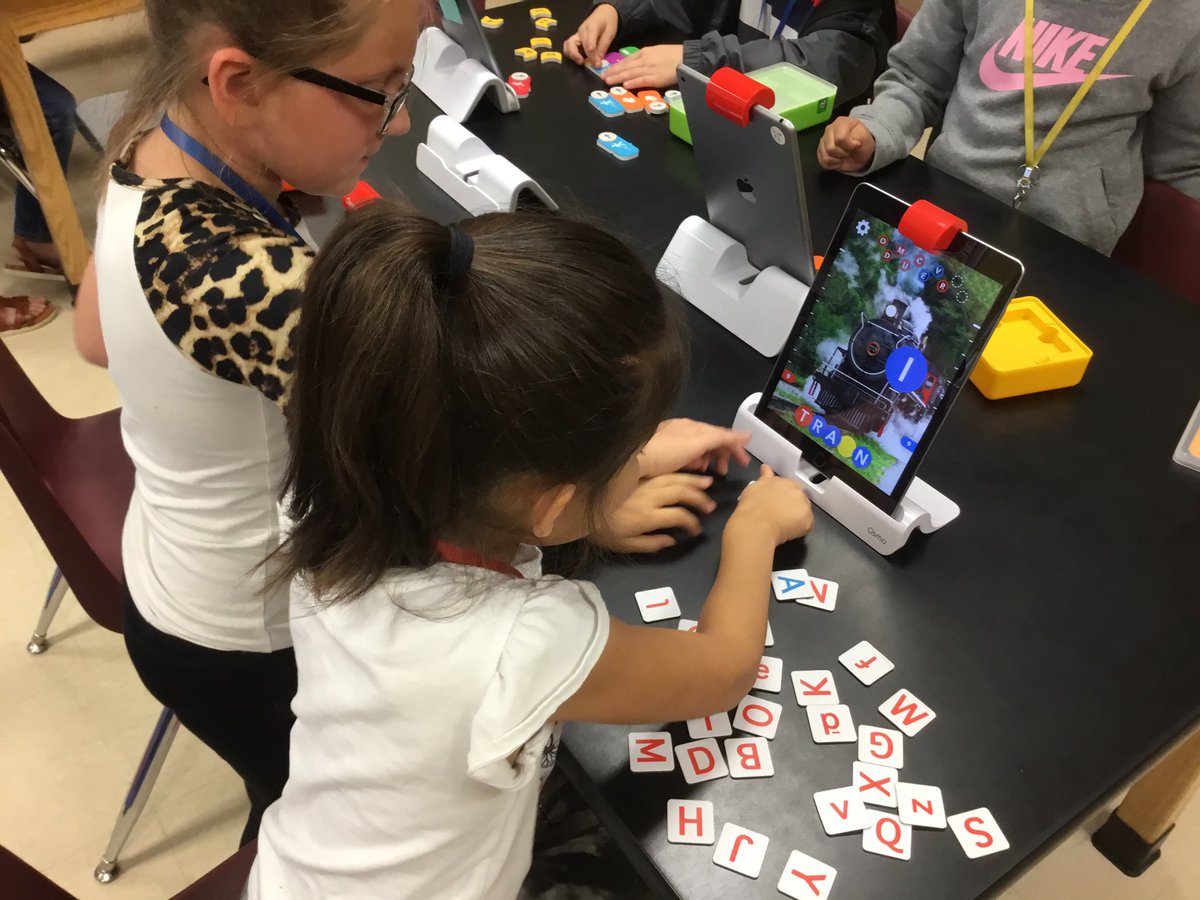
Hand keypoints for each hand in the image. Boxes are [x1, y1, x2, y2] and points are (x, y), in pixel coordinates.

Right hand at [564, 4, 618, 66]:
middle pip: (575, 44)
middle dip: (579, 56)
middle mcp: (581, 31)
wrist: (603, 13)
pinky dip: (571, 54)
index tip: (598, 65)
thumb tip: (598, 60)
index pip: (589, 44)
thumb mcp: (610, 33)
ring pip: (568, 45)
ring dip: (572, 55)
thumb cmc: (608, 22)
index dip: (593, 57)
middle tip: (586, 64)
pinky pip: (569, 46)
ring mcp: (576, 34)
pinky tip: (579, 59)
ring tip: (581, 62)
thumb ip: (603, 46)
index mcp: (591, 27)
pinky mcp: (575, 38)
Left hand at [594, 473, 717, 552]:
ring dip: (693, 480)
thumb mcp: (625, 545)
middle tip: (711, 506)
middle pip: (681, 492)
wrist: (577, 508)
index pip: (679, 516)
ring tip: (708, 483)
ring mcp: (643, 483)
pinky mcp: (638, 476)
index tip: (697, 530)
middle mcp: (649, 496)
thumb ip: (651, 544)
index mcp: (647, 516)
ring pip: (674, 478)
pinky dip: (678, 472)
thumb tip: (672, 540)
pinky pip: (663, 472)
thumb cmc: (601, 531)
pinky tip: (685, 473)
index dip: (692, 523)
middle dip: (699, 498)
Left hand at [603, 45, 683, 89]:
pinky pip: (642, 80)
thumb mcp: (656, 52)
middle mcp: (645, 60)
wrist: (686, 58)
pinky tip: (625, 85)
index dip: (616, 66)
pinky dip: (633, 82)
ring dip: (618, 78)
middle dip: (613, 72)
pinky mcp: (656, 78)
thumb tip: (634, 65)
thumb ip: (645, 58)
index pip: (627, 60)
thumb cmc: (673, 56)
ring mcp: (650, 69)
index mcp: (645, 52)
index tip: (607, 70)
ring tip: (609, 81)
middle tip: (603, 77)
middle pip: (626, 66)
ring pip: (631, 73)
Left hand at [638, 418, 751, 478]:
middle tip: (724, 472)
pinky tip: (690, 470)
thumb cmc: (666, 452)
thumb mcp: (697, 443)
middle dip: (720, 455)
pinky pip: (685, 455)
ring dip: (707, 460)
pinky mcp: (662, 451)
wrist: (632, 460)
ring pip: (698, 449)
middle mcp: (683, 429)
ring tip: (705, 472)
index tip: (744, 464)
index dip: (735, 447)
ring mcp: (672, 439)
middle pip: (710, 441)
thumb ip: (721, 437)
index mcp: (692, 425)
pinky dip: (693, 462)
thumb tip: (747, 434)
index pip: (721, 433)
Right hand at [728, 465, 813, 545]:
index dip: (784, 496)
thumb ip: (764, 476)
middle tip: (779, 514)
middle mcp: (797, 491)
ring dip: (797, 516)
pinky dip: (800, 529)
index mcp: (785, 482)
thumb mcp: (756, 485)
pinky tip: (788, 531)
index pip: (790, 487)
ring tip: (783, 524)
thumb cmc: (752, 505)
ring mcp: (804, 505)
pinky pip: (807, 525)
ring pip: (804, 511)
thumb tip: (765, 467)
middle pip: (799, 498)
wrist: (756, 523)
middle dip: (792, 504)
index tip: (776, 503)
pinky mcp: (808, 520)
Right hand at [817, 116, 876, 172]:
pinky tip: (839, 160)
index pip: (840, 138)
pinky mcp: (820, 151)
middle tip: (849, 151)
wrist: (859, 149)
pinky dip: (833, 165)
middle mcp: (829, 130)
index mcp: (841, 122)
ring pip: (826, 157)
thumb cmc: (862, 141)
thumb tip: (852, 145)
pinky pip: (823, 162)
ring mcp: (823, 140)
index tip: (857, 145)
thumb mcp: (865, 137)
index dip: (850, 146)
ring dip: (838, 160)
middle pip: (831, 148)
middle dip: (843, 154)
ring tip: (844, 155)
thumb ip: (859, 138)